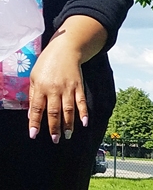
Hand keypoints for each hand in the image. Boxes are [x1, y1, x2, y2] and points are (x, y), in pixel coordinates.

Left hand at [27, 16, 106, 142]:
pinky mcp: (79, 87)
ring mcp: (68, 88)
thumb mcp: (34, 76)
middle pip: (54, 112)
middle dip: (54, 127)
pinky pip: (81, 102)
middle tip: (55, 139)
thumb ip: (33, 94)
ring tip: (68, 135)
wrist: (65, 50)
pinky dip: (83, 112)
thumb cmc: (47, 63)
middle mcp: (54, 89)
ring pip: (68, 110)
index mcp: (40, 87)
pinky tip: (84, 122)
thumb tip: (31, 113)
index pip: (36, 108)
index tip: (34, 134)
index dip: (35, 122)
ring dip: (68, 124)